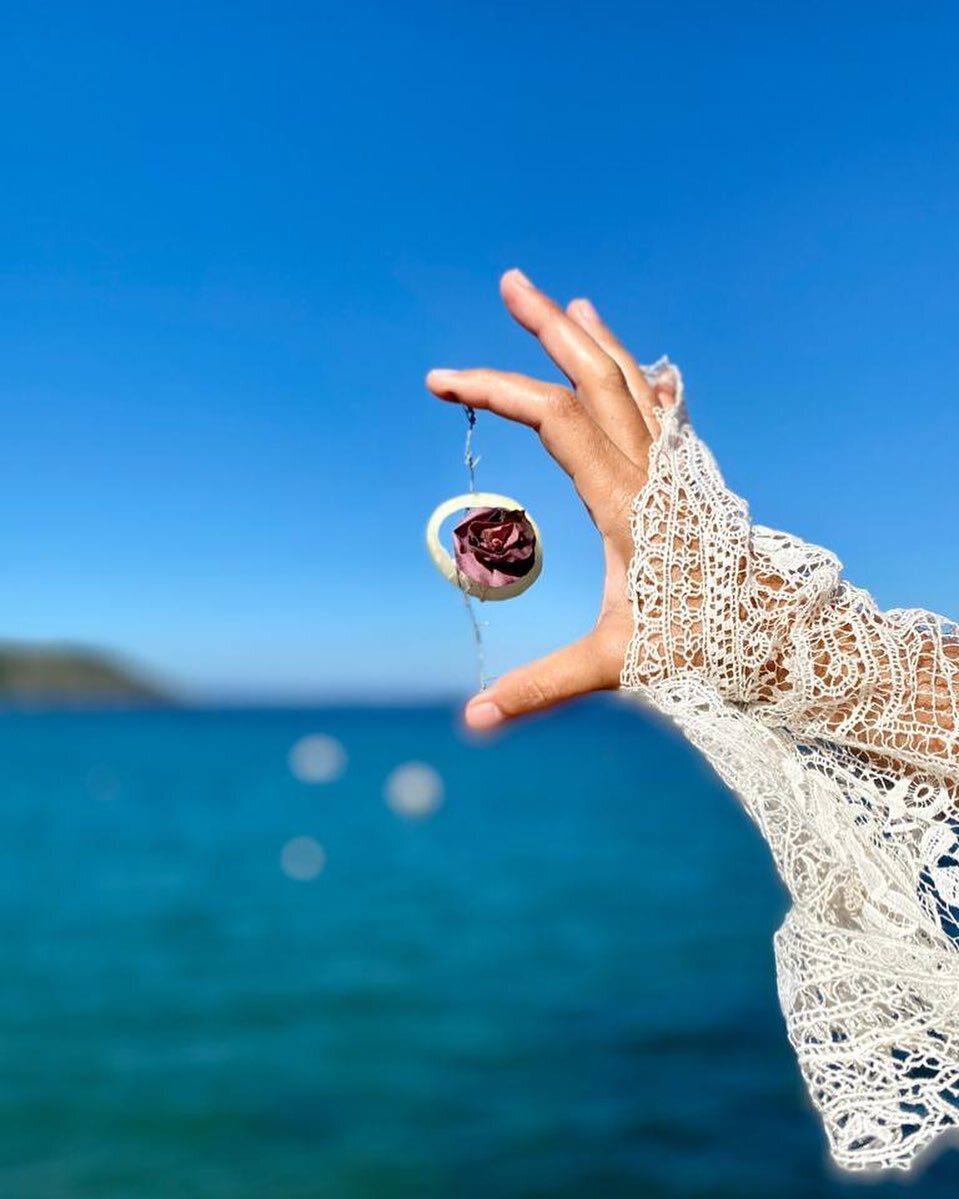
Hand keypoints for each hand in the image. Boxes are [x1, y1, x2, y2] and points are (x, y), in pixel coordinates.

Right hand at [426, 267, 677, 730]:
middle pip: (594, 376)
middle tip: (511, 283)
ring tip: (566, 305)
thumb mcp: (613, 664)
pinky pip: (660, 409)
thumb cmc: (699, 646)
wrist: (777, 635)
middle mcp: (650, 470)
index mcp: (624, 502)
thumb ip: (540, 687)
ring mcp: (674, 467)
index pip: (552, 419)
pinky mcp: (688, 477)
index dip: (494, 389)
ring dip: (594, 341)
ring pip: (631, 383)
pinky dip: (636, 377)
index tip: (441, 382)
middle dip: (546, 328)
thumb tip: (471, 721)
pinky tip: (632, 365)